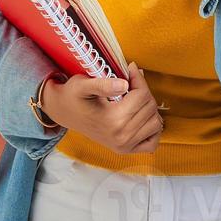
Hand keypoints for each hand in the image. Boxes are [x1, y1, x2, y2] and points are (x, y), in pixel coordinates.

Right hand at [40, 60, 163, 153]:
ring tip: (132, 100)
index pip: (142, 95)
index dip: (138, 79)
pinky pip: (153, 143)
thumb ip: (104, 84)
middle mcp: (121, 137)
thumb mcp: (84, 84)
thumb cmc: (73, 96)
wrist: (64, 112)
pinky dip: (151, 129)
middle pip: (150, 107)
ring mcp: (125, 146)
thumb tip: (125, 84)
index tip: (129, 70)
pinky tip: (140, 118)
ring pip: (156, 122)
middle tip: (129, 84)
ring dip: (148, 108)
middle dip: (143, 91)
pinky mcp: (126, 150)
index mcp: (113, 121)